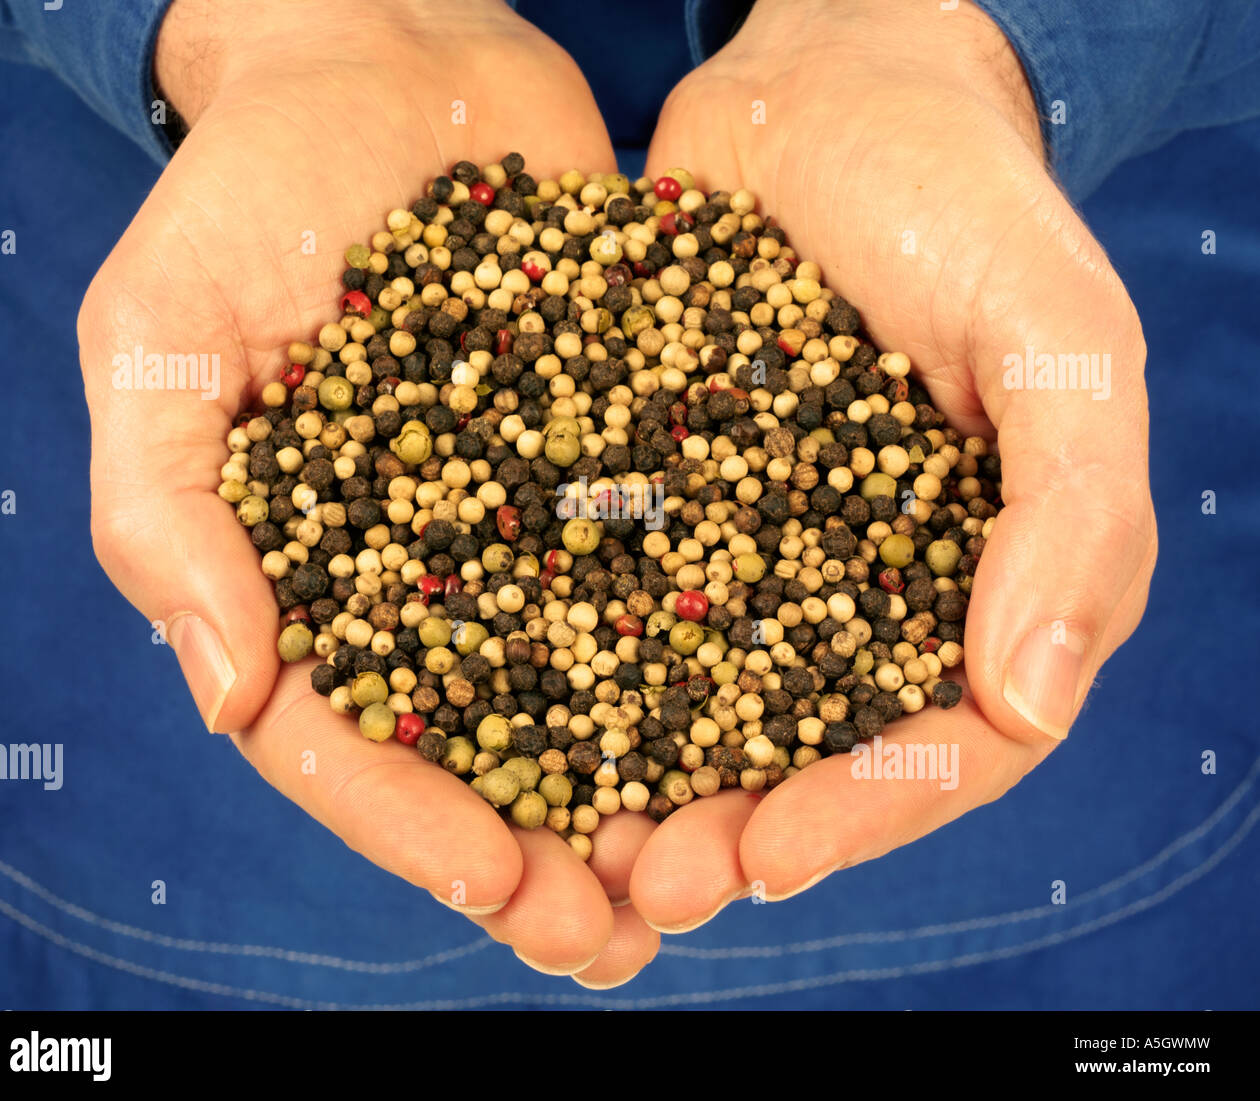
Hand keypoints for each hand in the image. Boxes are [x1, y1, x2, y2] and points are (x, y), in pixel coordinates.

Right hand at [77, 0, 656, 985]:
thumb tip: (226, 694)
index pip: (345, 737)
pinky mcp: (624, 453)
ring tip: (715, 868)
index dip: (410, 823)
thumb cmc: (247, 192)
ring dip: (646, 786)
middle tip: (619, 934)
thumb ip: (167, 515)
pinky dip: (719, 640)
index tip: (496, 886)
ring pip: (590, 680)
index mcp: (304, 576)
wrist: (390, 61)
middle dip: (544, 847)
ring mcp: (530, 519)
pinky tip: (782, 710)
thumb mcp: (161, 339)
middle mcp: (427, 570)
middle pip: (481, 743)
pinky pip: (671, 560)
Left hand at [631, 0, 1156, 928]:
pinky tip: (497, 706)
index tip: (766, 859)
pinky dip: (562, 656)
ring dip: (635, 779)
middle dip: (729, 830)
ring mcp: (751, 546)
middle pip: (803, 750)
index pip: (936, 745)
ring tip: (563, 841)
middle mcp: (859, 588)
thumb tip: (1028, 702)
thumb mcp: (1057, 343)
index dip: (859, 816)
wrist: (833, 89)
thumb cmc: (969, 203)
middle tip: (642, 886)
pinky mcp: (658, 489)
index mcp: (976, 584)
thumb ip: (1071, 516)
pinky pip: (610, 589)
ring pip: (696, 695)